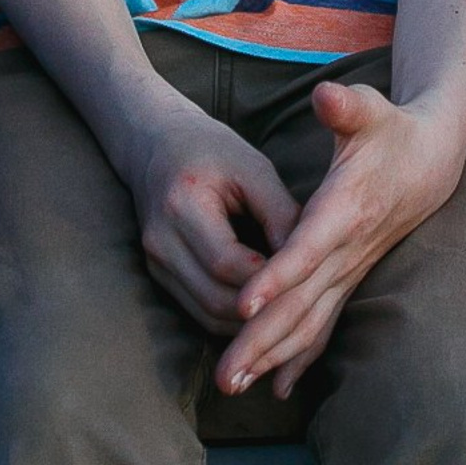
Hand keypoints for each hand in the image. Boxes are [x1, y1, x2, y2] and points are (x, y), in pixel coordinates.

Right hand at [119, 98, 302, 334]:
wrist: (159, 144)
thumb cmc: (213, 150)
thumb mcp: (253, 168)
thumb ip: (279, 214)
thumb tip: (309, 264)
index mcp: (182, 203)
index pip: (227, 262)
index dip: (267, 280)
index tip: (305, 281)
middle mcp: (162, 240)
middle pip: (216, 298)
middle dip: (261, 309)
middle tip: (302, 306)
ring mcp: (156, 262)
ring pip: (207, 315)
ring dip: (248, 322)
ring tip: (287, 313)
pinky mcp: (159, 274)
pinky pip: (199, 312)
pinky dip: (232, 318)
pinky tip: (262, 310)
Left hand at [215, 82, 465, 402]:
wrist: (429, 161)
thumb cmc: (390, 129)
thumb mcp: (369, 107)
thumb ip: (345, 105)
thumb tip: (326, 95)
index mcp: (346, 208)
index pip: (308, 249)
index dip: (277, 276)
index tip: (244, 304)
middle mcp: (347, 250)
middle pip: (301, 302)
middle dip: (260, 340)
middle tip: (224, 375)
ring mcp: (349, 270)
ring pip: (309, 323)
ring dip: (270, 356)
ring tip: (233, 385)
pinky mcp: (348, 279)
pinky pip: (323, 326)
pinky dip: (299, 358)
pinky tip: (276, 387)